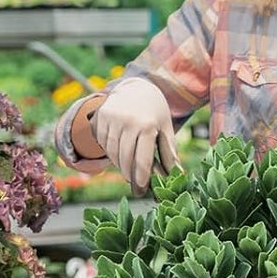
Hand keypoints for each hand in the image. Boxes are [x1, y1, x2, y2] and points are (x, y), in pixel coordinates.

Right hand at [91, 79, 178, 194]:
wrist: (136, 87)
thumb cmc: (155, 111)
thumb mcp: (165, 128)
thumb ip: (169, 152)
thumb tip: (177, 175)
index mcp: (147, 125)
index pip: (142, 160)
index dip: (142, 179)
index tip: (141, 191)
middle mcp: (127, 121)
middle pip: (125, 159)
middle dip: (130, 175)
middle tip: (135, 185)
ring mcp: (110, 119)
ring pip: (112, 153)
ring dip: (120, 164)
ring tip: (128, 167)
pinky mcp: (99, 118)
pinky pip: (102, 144)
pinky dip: (110, 152)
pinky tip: (119, 150)